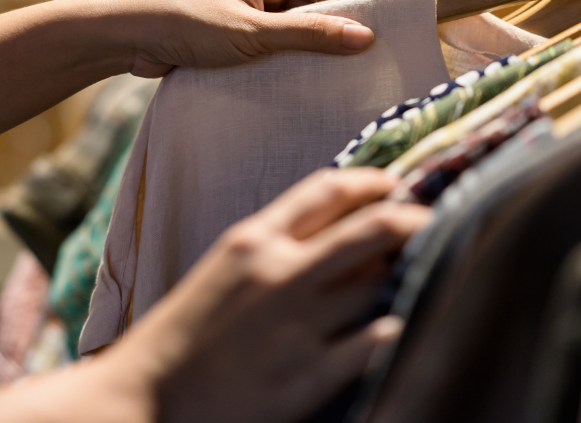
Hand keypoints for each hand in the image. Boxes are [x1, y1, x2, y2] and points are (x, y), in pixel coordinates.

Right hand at [106, 168, 431, 422]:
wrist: (144, 400)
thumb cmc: (182, 337)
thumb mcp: (222, 273)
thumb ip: (274, 249)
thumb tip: (339, 241)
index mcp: (253, 239)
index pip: (326, 189)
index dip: (370, 181)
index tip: (394, 185)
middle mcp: (280, 271)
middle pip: (371, 227)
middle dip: (413, 219)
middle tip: (437, 222)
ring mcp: (297, 323)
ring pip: (381, 281)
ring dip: (411, 273)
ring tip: (430, 272)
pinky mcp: (308, 376)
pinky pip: (377, 341)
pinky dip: (401, 328)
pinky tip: (411, 325)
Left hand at [111, 0, 374, 76]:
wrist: (124, 36)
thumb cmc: (186, 23)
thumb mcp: (253, 33)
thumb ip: (309, 36)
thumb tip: (366, 37)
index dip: (346, 16)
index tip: (364, 50)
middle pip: (310, 7)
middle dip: (321, 38)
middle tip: (343, 73)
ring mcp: (244, 1)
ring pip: (289, 28)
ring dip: (296, 52)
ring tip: (313, 81)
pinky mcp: (231, 25)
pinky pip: (267, 40)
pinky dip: (275, 59)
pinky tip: (285, 82)